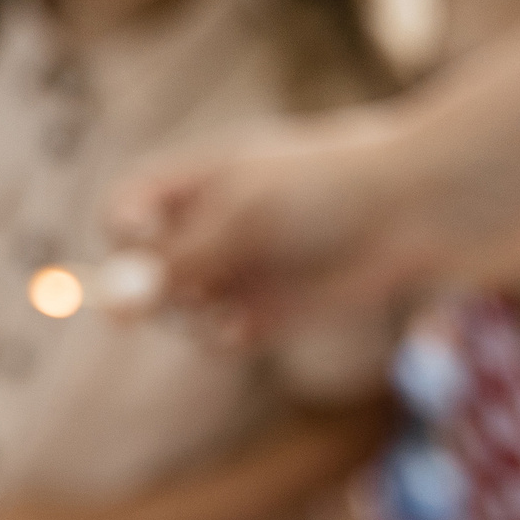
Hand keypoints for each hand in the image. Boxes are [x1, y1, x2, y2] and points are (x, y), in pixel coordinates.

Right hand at [108, 108, 438, 341]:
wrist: (407, 208)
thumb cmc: (324, 188)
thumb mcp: (242, 214)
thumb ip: (179, 259)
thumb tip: (113, 307)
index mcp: (191, 182)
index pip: (123, 215)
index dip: (122, 237)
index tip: (142, 245)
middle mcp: (205, 228)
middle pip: (140, 273)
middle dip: (153, 288)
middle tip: (191, 286)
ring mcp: (233, 272)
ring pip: (176, 311)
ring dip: (191, 313)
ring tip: (230, 297)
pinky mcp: (262, 313)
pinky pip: (216, 337)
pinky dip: (223, 335)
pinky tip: (250, 321)